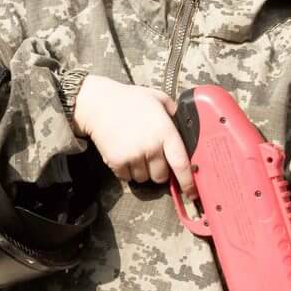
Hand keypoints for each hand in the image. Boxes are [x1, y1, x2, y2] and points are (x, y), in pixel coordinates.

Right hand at [71, 74, 194, 197]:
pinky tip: (124, 154)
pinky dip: (127, 171)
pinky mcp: (117, 161)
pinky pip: (127, 178)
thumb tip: (185, 125)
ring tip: (135, 152)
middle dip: (159, 171)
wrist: (98, 103)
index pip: (181, 164)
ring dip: (142, 171)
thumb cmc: (130, 100)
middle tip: (152, 158)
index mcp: (165, 132)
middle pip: (161, 176)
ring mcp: (133, 155)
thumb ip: (174, 112)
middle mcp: (151, 146)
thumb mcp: (158, 98)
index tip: (191, 192)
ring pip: (144, 178)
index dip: (187, 182)